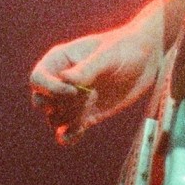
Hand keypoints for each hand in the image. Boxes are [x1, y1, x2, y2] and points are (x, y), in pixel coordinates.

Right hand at [29, 7, 164, 143]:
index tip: (74, 91)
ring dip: (69, 119)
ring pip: (54, 119)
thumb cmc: (125, 48)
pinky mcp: (85, 115)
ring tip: (93, 105)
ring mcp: (72, 100)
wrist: (146, 58)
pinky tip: (81, 131)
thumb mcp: (108, 55)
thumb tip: (64, 80)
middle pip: (41, 101)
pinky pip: (66, 132)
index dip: (50, 89)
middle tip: (88, 97)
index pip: (38, 79)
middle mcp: (61, 81)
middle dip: (60, 105)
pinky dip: (69, 136)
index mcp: (60, 60)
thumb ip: (87, 68)